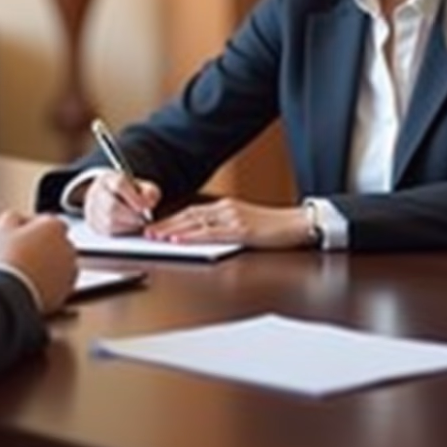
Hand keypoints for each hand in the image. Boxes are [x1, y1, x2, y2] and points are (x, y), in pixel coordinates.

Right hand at [0, 210, 77, 312]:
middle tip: (20, 252)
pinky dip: (48, 281)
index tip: (19, 234)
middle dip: (40, 245)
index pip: (48, 221)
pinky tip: (31, 283)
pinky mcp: (66, 289)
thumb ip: (14, 217)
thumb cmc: (8, 259)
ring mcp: (69, 268)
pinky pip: (58, 281)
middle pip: (54, 241)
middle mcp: (67, 245)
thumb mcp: (2, 226)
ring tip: (24, 270)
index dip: (31, 227)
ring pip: (58, 262)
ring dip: (45, 263)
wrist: (12, 293)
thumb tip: (18, 219)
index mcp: (54, 226)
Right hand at [84, 171, 161, 234]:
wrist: (111, 196)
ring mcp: (91, 208)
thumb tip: (147, 204)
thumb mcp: (143, 187)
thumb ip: (150, 192)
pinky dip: (121, 232)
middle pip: (112, 207)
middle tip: (143, 220)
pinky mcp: (92, 223)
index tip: (144, 208)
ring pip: (108, 222)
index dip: (134, 198)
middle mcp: (96, 191)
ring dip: (127, 226)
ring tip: (137, 223)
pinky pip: (106, 231)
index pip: (120, 184)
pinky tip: (129, 227)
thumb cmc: (131, 192)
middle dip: (131, 216)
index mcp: (109, 178)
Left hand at [144, 198, 312, 249]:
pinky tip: (179, 239)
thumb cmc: (275, 229)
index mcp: (226, 208)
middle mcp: (226, 209)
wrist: (299, 225)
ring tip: (155, 235)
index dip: (171, 219)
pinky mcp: (241, 229)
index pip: (192, 213)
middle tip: (146, 232)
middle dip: (165, 224)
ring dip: (172, 229)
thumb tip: (202, 237)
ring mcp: (233, 218)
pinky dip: (192, 235)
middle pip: (189, 216)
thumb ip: (224, 228)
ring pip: (196, 223)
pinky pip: (211, 233)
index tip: (154, 226)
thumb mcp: (245, 226)